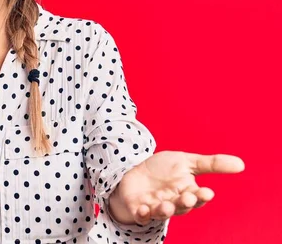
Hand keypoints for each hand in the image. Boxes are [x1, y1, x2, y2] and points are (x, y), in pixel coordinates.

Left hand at [107, 150, 244, 224]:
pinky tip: (143, 209)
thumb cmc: (164, 170)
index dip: (201, 196)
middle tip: (188, 198)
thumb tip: (241, 164)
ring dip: (165, 210)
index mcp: (187, 192)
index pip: (197, 197)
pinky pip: (141, 216)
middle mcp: (173, 202)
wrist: (136, 173)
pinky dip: (142, 214)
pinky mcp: (139, 209)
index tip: (207, 192)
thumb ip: (211, 164)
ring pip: (162, 213)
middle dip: (185, 203)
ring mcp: (155, 207)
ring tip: (166, 205)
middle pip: (181, 207)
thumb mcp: (186, 162)